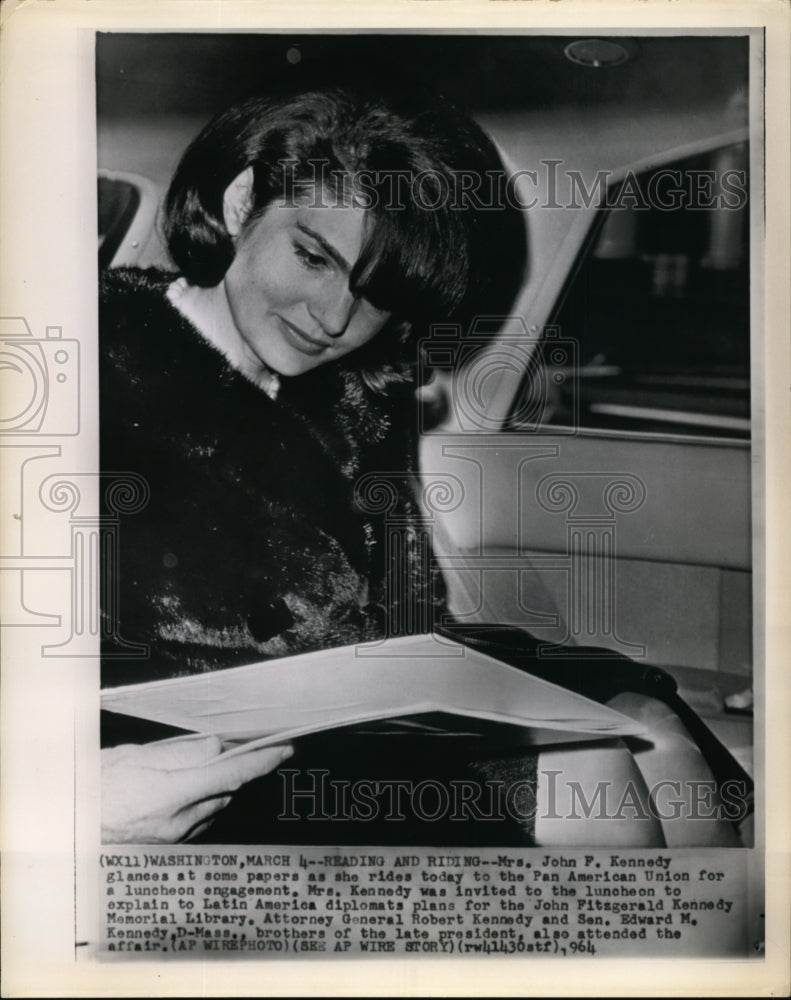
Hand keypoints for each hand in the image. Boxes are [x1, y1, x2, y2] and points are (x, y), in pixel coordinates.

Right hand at [101, 735, 292, 843]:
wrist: (67, 829)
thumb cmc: (94, 787)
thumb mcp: (135, 757)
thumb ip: (181, 754)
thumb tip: (217, 747)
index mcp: (169, 793)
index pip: (231, 774)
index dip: (262, 761)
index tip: (284, 747)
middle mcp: (177, 821)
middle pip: (225, 790)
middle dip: (230, 769)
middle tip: (228, 747)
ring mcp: (174, 839)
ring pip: (213, 806)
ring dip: (212, 787)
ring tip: (186, 771)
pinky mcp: (169, 849)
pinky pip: (199, 821)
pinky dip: (199, 804)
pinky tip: (179, 792)